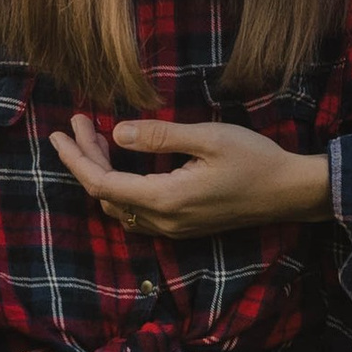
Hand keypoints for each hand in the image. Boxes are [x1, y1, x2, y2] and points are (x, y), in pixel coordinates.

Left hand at [50, 112, 329, 240]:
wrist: (289, 192)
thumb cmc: (254, 160)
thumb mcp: (206, 138)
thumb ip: (159, 137)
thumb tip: (117, 133)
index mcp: (165, 199)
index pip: (101, 183)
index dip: (76, 158)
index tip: (61, 132)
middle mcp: (163, 221)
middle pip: (105, 194)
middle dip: (87, 158)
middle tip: (82, 123)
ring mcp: (172, 228)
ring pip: (119, 205)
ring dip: (103, 173)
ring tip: (98, 137)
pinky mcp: (182, 226)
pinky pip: (136, 211)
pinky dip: (121, 186)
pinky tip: (124, 162)